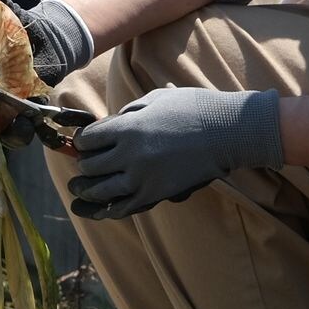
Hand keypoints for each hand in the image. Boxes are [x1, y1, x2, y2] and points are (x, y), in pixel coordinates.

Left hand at [67, 87, 283, 219]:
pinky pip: (123, 208)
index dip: (82, 142)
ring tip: (80, 189)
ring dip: (87, 190)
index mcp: (127, 127)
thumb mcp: (154, 99)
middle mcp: (129, 154)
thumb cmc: (193, 108)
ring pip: (100, 191)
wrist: (228, 132)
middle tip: (82, 165)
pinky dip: (107, 210)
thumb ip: (128, 113)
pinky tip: (100, 209)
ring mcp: (142, 178)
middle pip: (90, 166)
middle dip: (83, 165)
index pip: (87, 140)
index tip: (83, 143)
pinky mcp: (156, 194)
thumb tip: (108, 125)